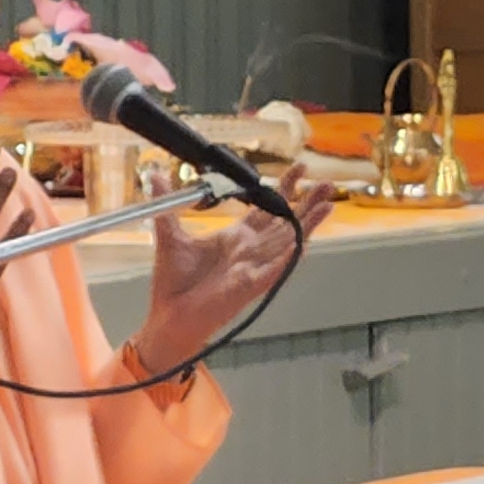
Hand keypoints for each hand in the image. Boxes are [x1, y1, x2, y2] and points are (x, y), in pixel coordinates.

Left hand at [140, 181, 333, 372]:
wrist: (170, 315)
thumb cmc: (175, 282)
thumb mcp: (169, 235)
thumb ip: (167, 203)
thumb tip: (154, 175)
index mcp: (236, 238)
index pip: (266, 208)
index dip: (283, 189)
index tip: (297, 168)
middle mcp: (250, 251)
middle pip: (285, 221)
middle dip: (306, 201)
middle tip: (327, 182)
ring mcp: (254, 267)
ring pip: (288, 241)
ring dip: (308, 224)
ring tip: (329, 204)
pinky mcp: (251, 284)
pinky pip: (275, 268)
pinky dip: (290, 255)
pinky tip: (304, 241)